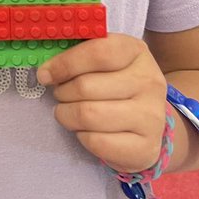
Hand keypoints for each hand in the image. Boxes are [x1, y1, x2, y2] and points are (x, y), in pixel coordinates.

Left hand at [36, 34, 167, 173]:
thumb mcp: (103, 60)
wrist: (147, 120)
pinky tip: (85, 130)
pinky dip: (81, 136)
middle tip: (59, 94)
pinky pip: (97, 142)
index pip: (98, 52)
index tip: (46, 74)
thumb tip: (46, 70)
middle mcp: (150, 81)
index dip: (65, 63)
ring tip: (67, 111)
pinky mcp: (147, 146)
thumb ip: (77, 55)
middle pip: (86, 86)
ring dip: (66, 114)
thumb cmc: (114, 83)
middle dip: (62, 92)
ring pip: (89, 115)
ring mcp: (152, 115)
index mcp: (136, 51)